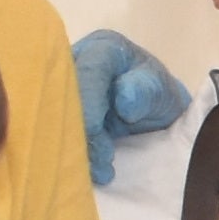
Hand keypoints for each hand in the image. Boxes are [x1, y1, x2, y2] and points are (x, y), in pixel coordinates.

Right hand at [73, 27, 191, 187]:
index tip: (92, 130)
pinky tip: (92, 170)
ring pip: (57, 114)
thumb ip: (145, 92)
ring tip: (101, 169)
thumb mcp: (161, 91)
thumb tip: (124, 101)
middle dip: (80, 128)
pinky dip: (74, 152)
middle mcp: (77, 62)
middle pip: (64, 92)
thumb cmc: (157, 94)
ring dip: (77, 145)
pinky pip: (58, 130)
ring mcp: (64, 86)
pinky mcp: (60, 110)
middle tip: (101, 158)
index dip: (88, 101)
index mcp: (103, 48)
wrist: (152, 111)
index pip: (90, 71)